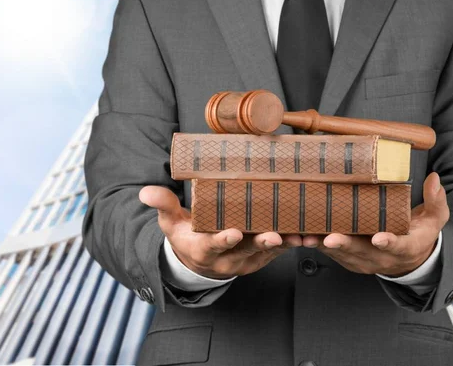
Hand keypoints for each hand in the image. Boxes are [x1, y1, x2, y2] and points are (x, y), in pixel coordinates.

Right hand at [139, 186, 301, 278]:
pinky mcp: (261, 259)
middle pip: (245, 250)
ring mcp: (245, 260)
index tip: (232, 232)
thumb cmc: (186, 236)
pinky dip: (292, 244)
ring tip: (299, 236)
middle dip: (260, 242)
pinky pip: (279, 253)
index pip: (212, 245)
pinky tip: (307, 234)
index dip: (222, 240)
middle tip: (274, 235)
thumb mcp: (170, 222)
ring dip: (284, 245)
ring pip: (266, 253)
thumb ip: (163, 205)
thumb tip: (145, 192)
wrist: (200, 261)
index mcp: (202, 249)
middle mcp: (226, 259)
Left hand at [302, 172, 448, 276]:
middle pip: (362, 252)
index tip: (379, 237)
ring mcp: (363, 261)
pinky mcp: (348, 260)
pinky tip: (300, 234)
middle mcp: (382, 259)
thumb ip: (436, 201)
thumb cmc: (419, 233)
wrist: (409, 259)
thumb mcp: (435, 219)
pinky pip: (330, 254)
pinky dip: (316, 245)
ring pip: (341, 254)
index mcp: (405, 248)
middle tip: (330, 237)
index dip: (388, 242)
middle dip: (344, 245)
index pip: (398, 246)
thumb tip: (434, 179)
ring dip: (323, 246)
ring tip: (306, 236)